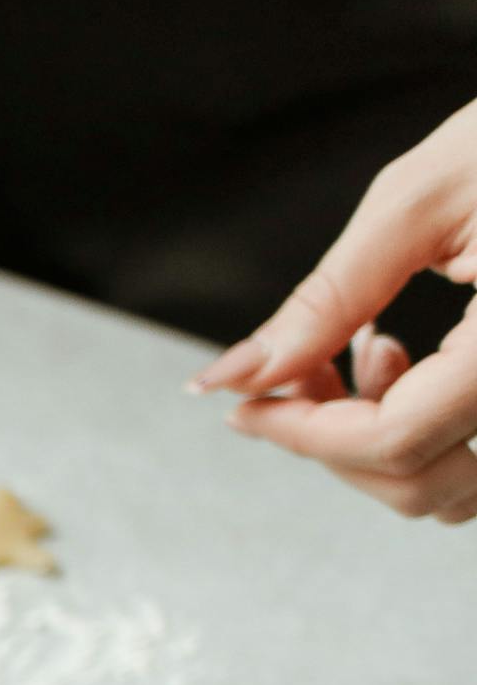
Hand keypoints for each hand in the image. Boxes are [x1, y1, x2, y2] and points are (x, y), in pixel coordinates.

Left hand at [192, 99, 476, 523]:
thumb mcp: (418, 198)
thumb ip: (325, 302)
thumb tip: (231, 378)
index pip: (396, 441)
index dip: (302, 434)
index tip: (244, 407)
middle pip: (421, 482)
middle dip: (332, 440)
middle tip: (296, 368)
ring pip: (454, 487)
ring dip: (377, 442)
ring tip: (367, 349)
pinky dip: (424, 432)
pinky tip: (400, 359)